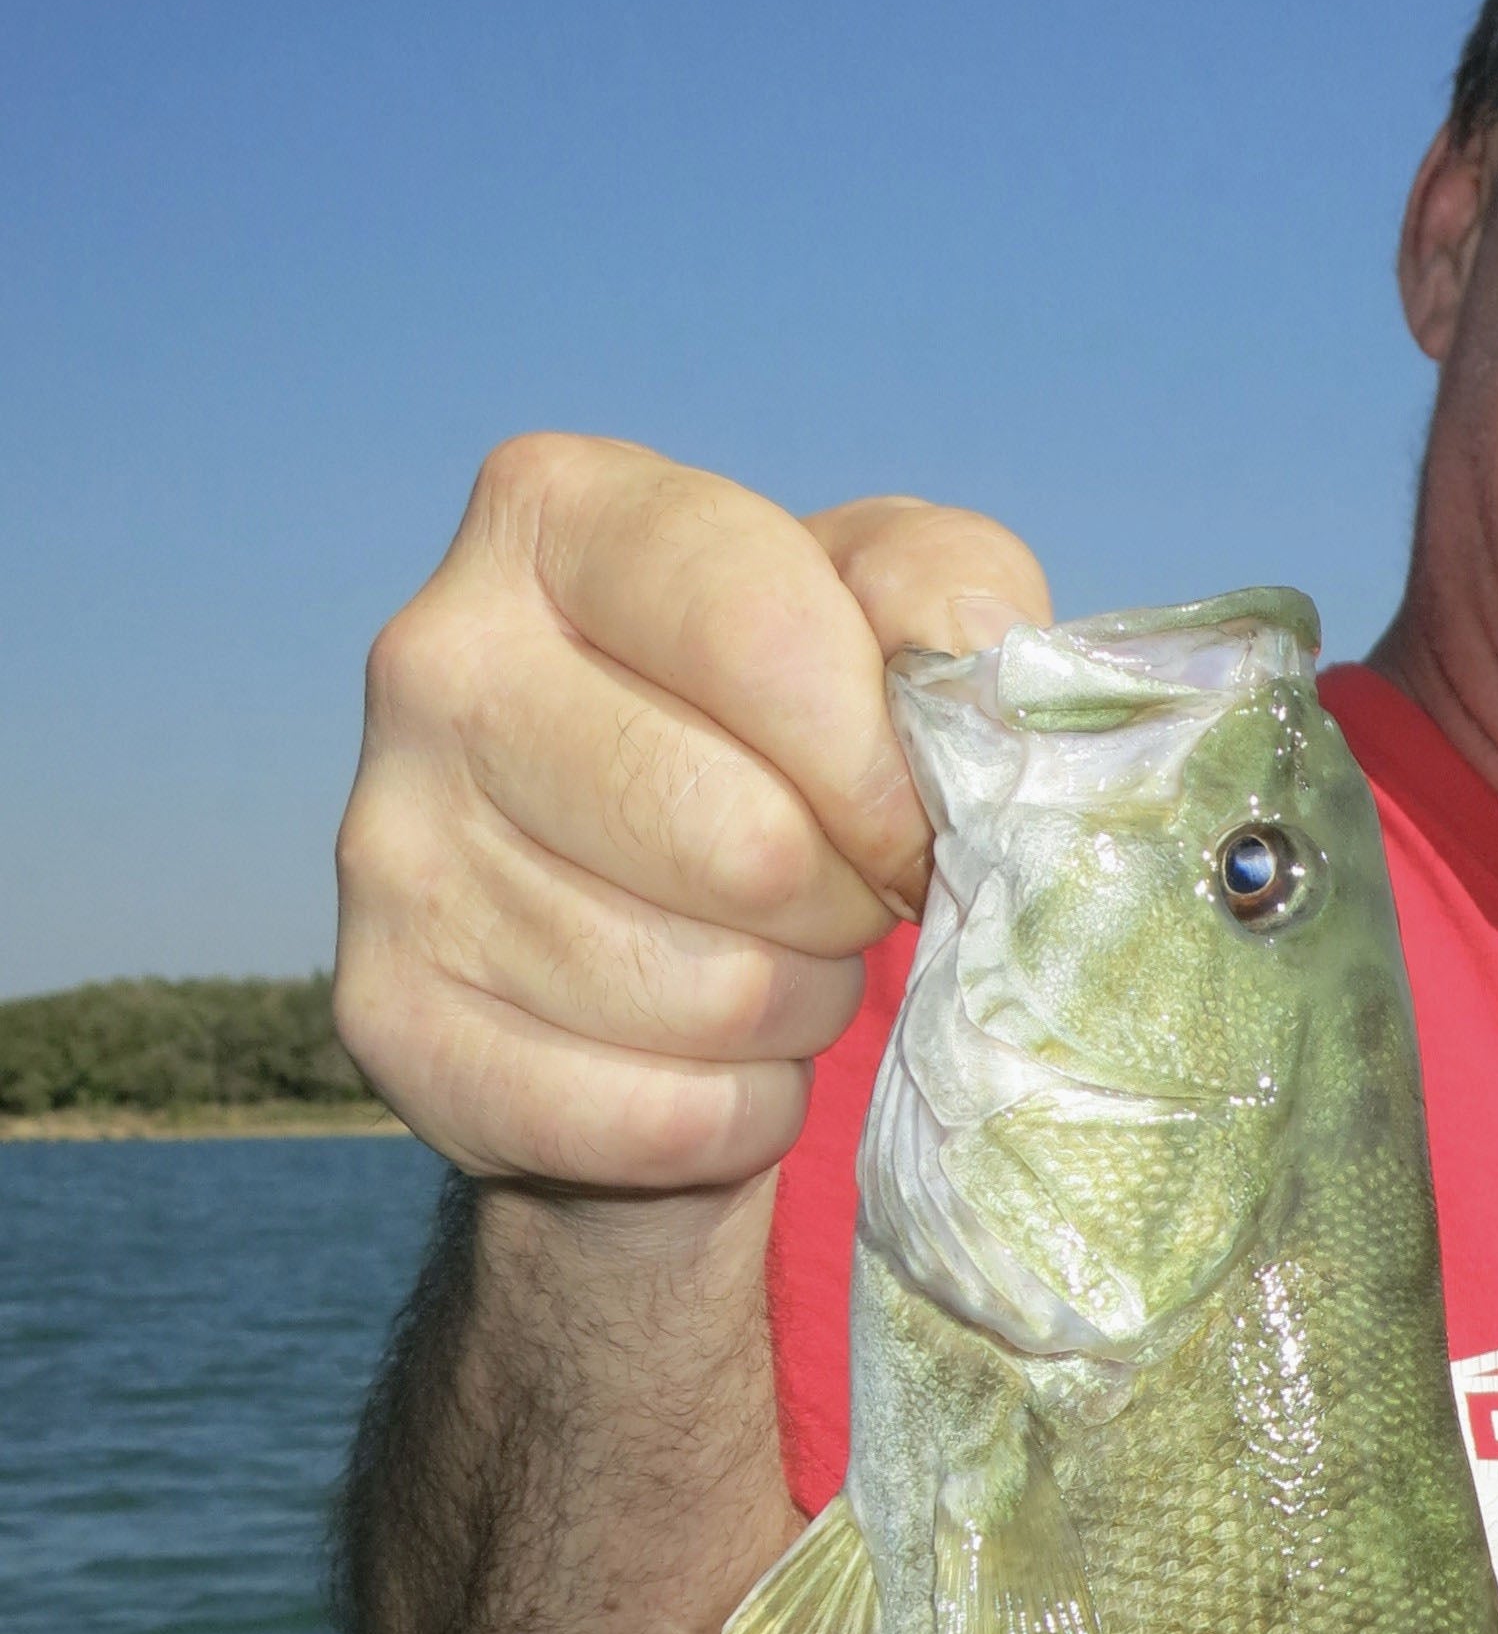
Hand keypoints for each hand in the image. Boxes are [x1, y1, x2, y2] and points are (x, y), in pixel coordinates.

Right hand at [333, 437, 1048, 1189]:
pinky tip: (718, 1064)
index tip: (916, 819)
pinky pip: (659, 1117)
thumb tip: (970, 640)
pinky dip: (738, 1116)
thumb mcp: (884, 621)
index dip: (883, 766)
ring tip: (776, 966)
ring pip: (709, 993)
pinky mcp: (394, 1022)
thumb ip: (945, 585)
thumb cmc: (782, 745)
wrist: (640, 931)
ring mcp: (391, 849)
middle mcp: (436, 662)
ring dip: (796, 1009)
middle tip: (842, 900)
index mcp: (553, 516)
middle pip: (743, 841)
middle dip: (843, 901)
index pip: (761, 634)